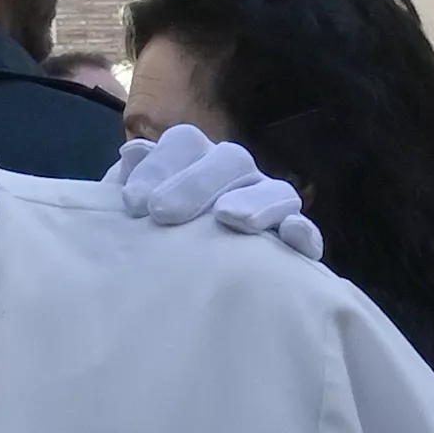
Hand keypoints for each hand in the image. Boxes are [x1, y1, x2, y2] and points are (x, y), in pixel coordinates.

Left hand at [113, 125, 323, 259]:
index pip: (185, 143)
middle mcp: (235, 177)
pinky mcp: (292, 244)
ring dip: (253, 201)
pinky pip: (306, 231)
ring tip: (229, 217)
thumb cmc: (145, 245)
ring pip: (275, 190)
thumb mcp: (127, 218)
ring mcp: (268, 206)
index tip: (133, 203)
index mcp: (195, 163)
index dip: (160, 165)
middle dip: (196, 182)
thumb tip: (134, 152)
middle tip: (162, 213)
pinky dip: (303, 231)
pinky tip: (290, 234)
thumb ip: (129, 184)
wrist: (161, 290)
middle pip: (231, 159)